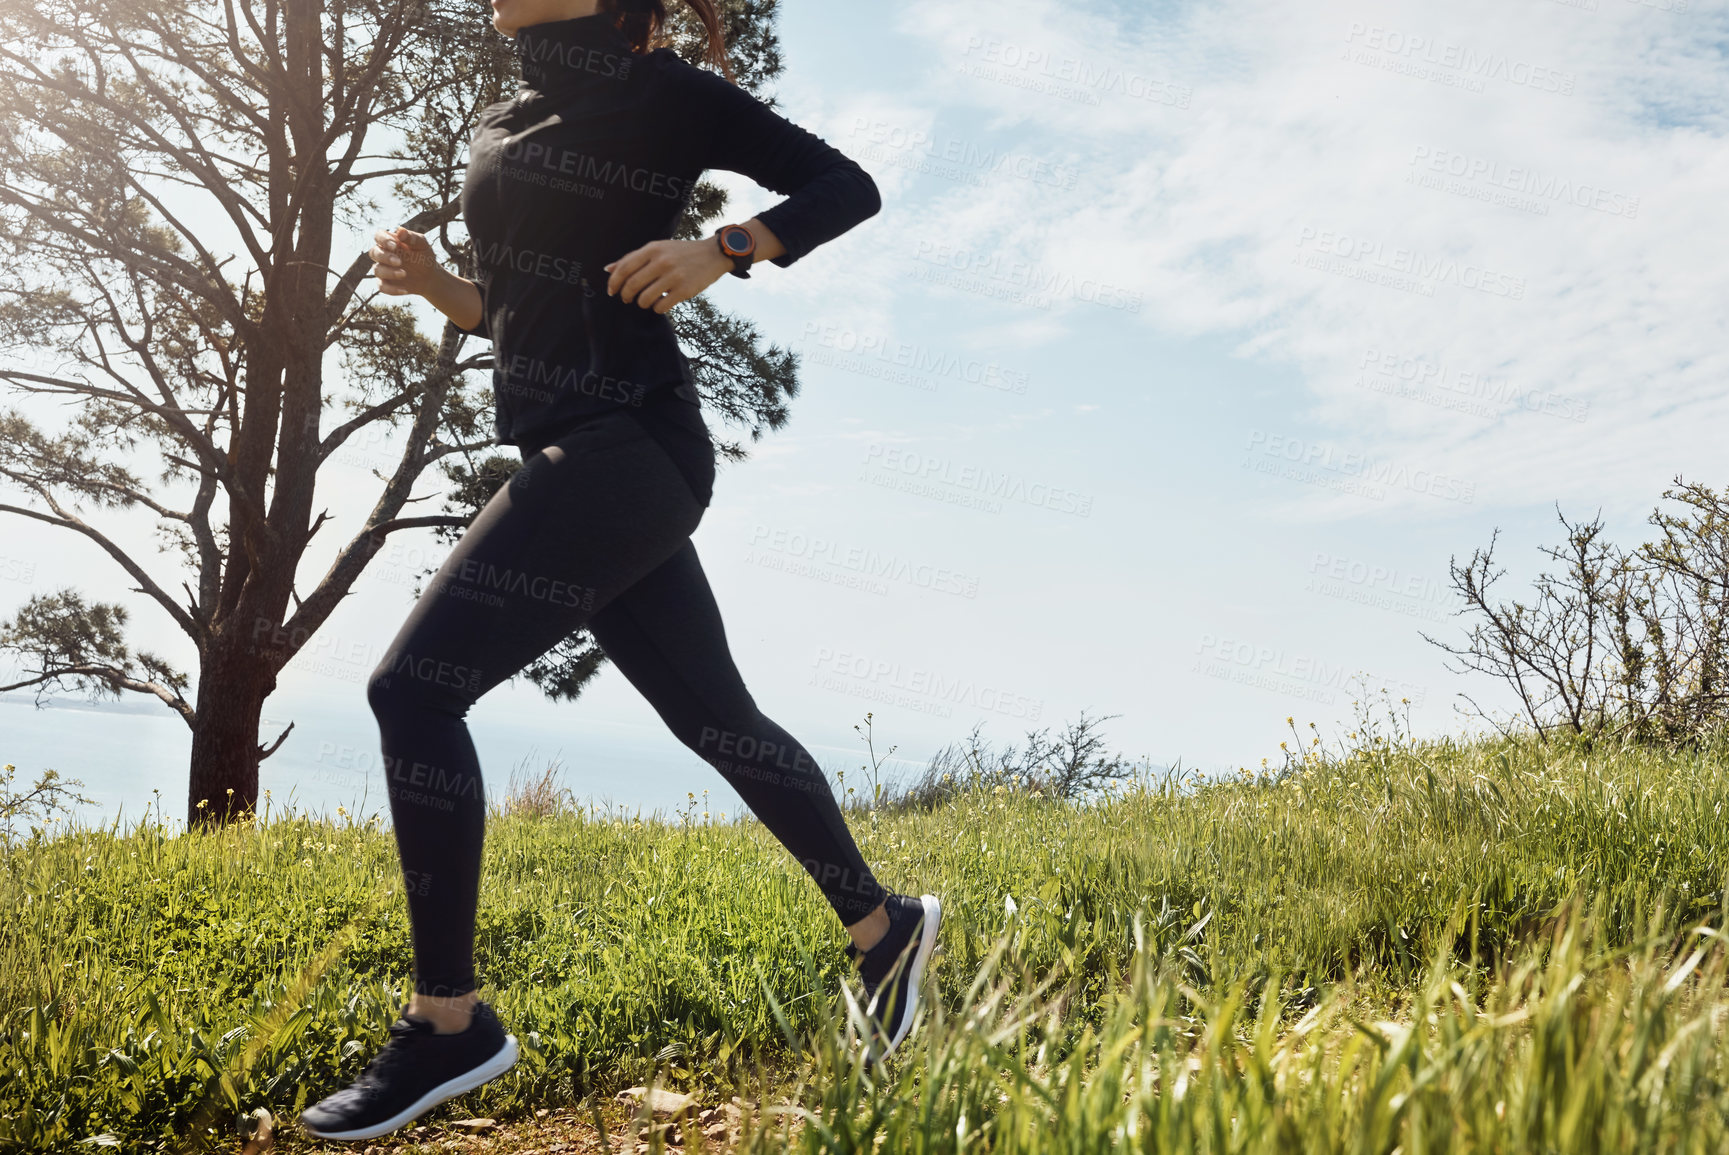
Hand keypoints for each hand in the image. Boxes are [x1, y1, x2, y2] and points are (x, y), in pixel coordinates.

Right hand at [368, 226, 444, 297]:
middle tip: (399, 262)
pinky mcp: (386, 283)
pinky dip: (392, 289)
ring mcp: (383, 269)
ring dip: (389, 272)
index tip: (395, 245)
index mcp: (390, 242)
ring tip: (404, 274)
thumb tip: (400, 230)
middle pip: (373, 253)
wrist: (430, 277)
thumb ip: (412, 237)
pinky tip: (405, 290)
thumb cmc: (424, 257)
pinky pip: (382, 287)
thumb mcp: (422, 245)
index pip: (379, 236)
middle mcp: (383, 254)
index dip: (383, 240)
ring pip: (376, 270)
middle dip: (385, 257)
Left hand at [604, 238, 734, 312]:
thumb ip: (633, 258)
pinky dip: (656, 308)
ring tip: (646, 300)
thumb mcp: (658, 249)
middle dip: (625, 296)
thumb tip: (608, 269)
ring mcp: (674, 276)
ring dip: (642, 303)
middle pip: (632, 285)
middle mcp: (662, 261)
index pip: (624, 268)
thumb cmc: (681, 253)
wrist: (713, 255)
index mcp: (653, 249)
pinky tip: (660, 303)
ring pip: (645, 298)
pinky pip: (661, 306)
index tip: (611, 291)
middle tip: (626, 299)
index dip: (614, 282)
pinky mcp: (684, 290)